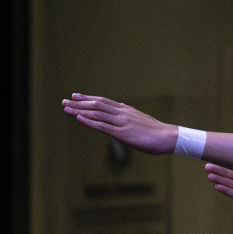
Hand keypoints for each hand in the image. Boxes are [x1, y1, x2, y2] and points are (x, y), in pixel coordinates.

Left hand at [62, 93, 178, 153]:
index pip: (103, 101)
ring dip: (80, 110)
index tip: (76, 96)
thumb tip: (122, 108)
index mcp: (126, 110)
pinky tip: (79, 118)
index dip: (88, 98)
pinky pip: (102, 126)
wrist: (167, 137)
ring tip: (66, 108)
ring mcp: (121, 122)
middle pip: (96, 105)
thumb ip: (129, 115)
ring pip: (96, 113)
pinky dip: (89, 121)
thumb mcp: (141, 119)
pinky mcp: (122, 133)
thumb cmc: (157, 131)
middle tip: (65, 101)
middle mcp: (121, 113)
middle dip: (79, 103)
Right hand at [205, 132, 232, 215]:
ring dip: (219, 179)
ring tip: (210, 176)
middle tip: (207, 165)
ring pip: (228, 183)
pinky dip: (226, 190)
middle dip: (217, 169)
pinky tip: (218, 186)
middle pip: (226, 174)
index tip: (213, 155)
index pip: (232, 165)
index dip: (223, 161)